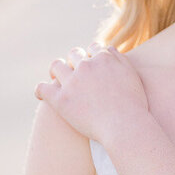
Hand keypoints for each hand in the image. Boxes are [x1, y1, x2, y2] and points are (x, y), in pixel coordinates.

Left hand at [34, 43, 149, 142]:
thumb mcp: (132, 75)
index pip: (93, 48)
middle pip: (74, 54)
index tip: (90, 63)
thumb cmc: (133, 105)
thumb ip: (119, 59)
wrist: (124, 126)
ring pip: (56, 67)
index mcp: (104, 58)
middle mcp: (86, 66)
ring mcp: (72, 82)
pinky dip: (40, 90)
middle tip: (73, 72)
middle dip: (74, 61)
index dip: (91, 55)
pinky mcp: (60, 100)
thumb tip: (107, 49)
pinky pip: (42, 88)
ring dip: (56, 70)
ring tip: (56, 78)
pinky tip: (41, 95)